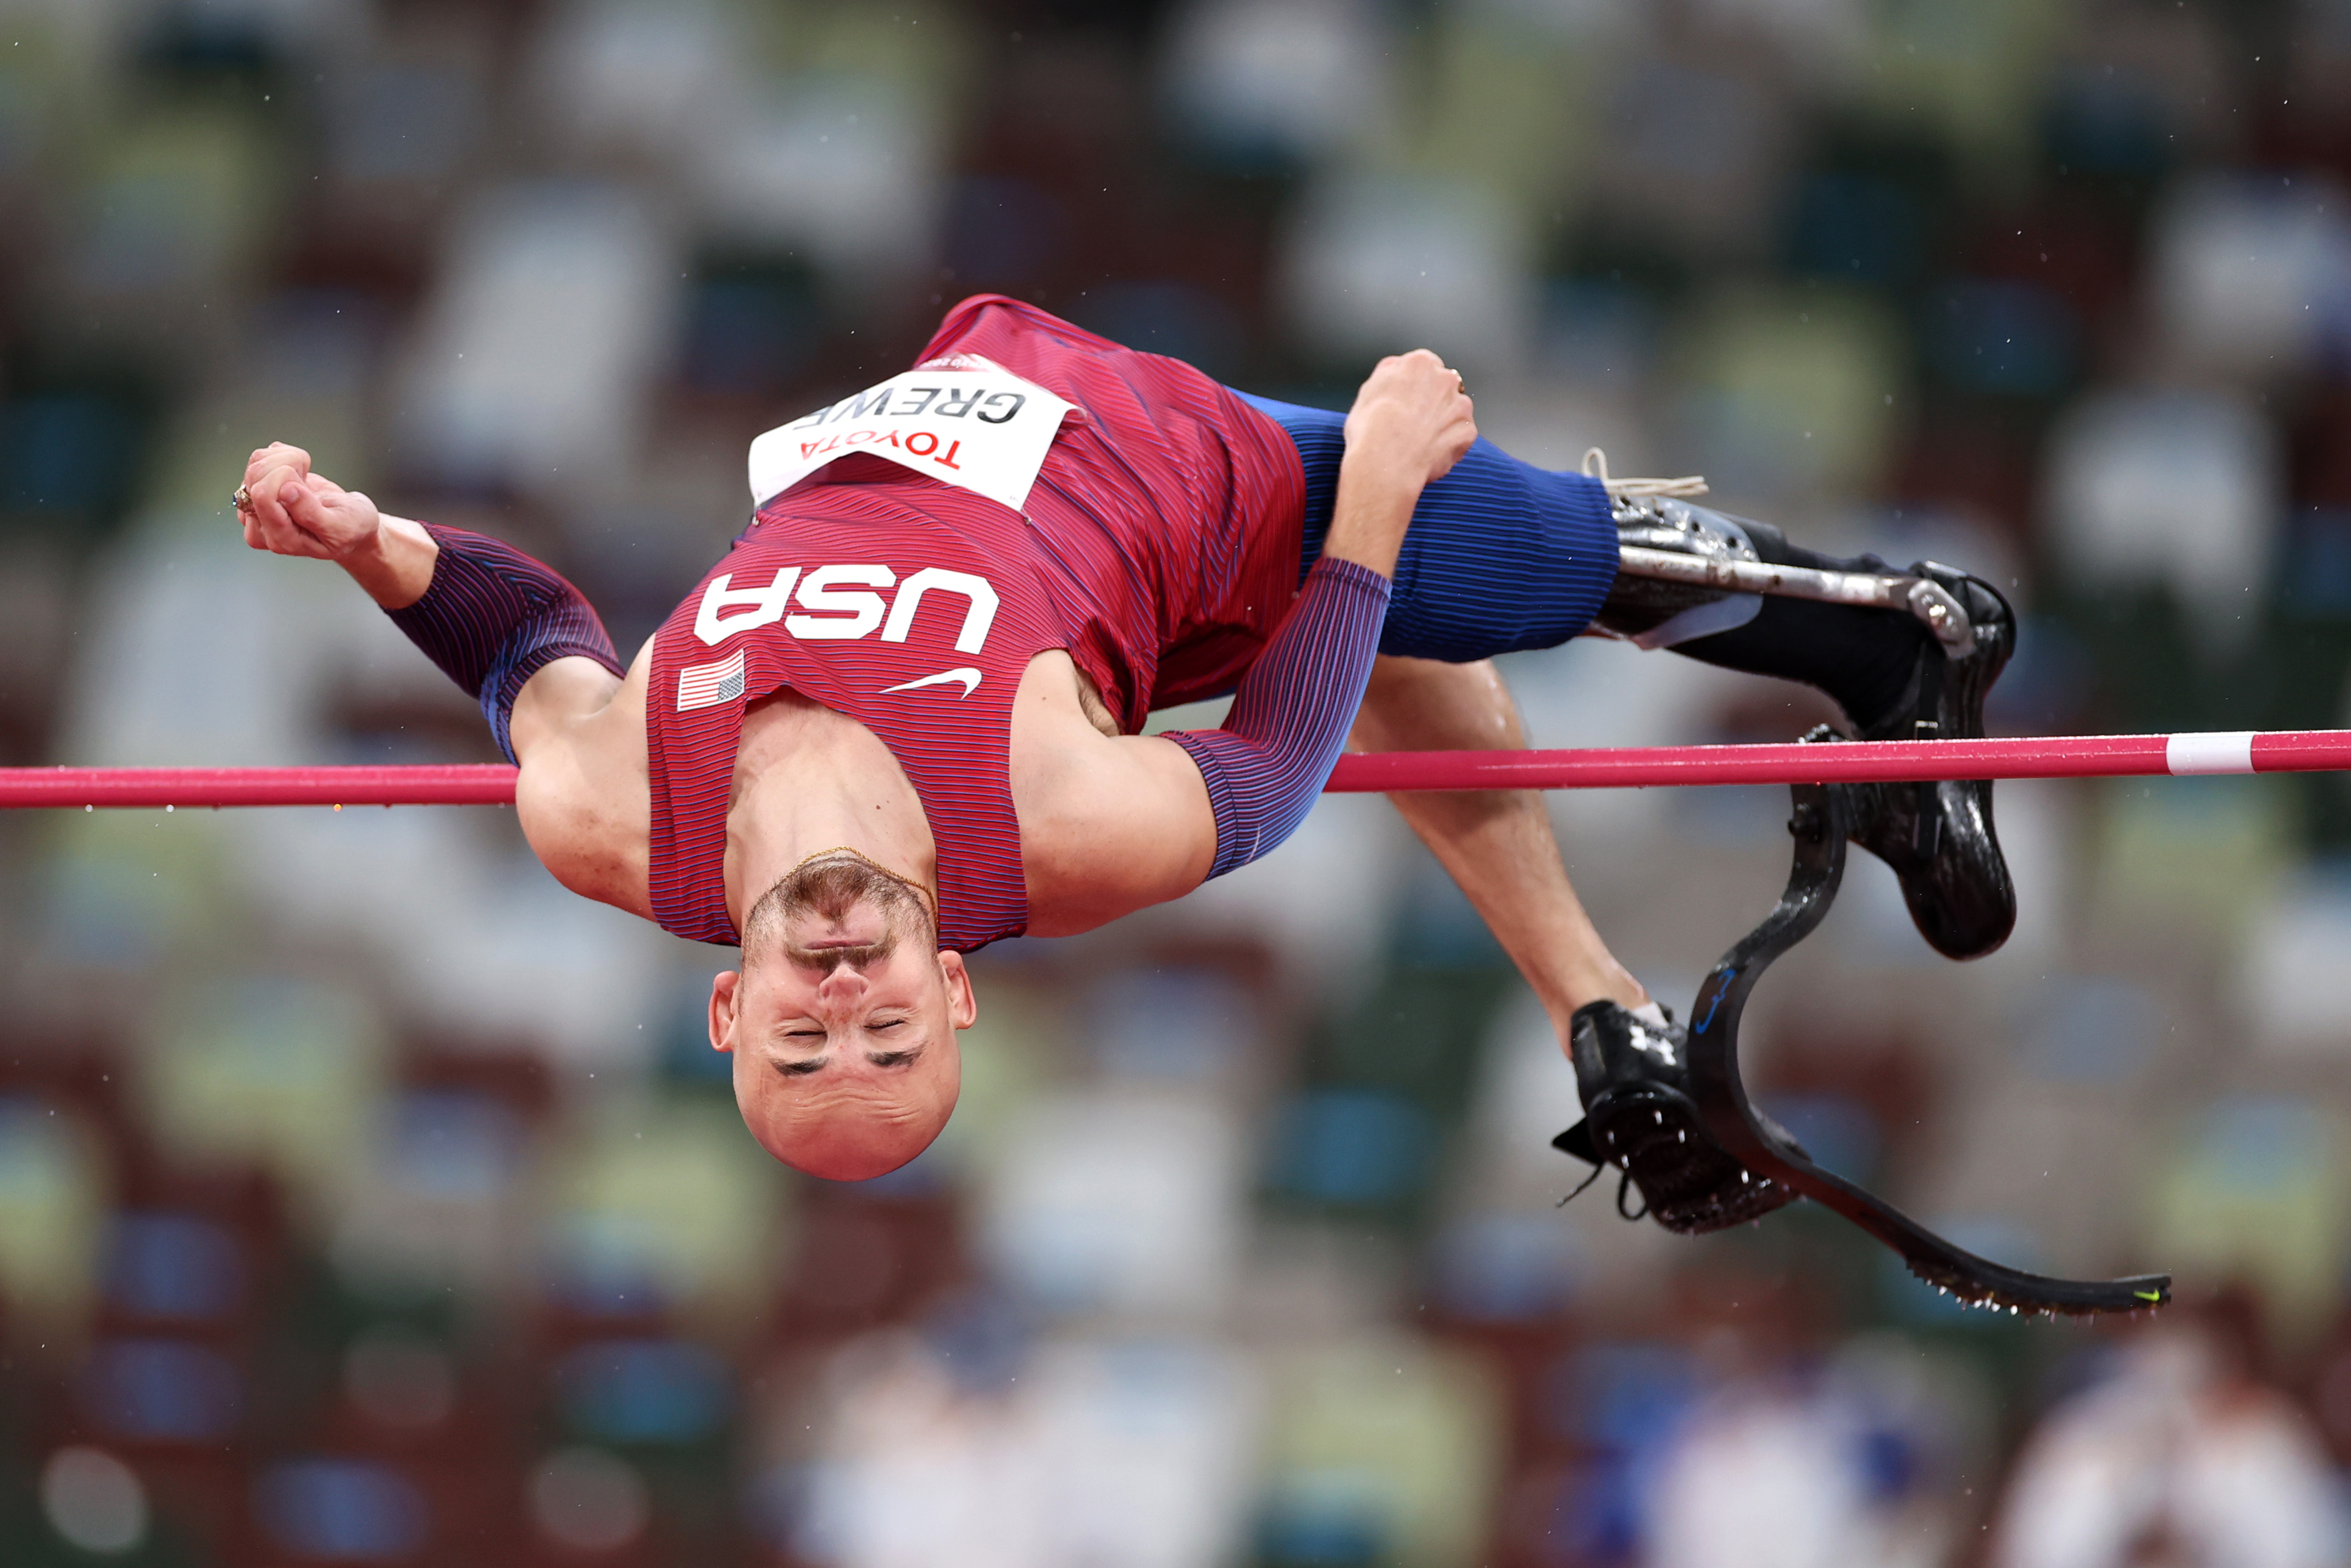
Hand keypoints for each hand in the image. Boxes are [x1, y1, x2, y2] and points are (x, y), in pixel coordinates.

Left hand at [235, 443, 381, 561]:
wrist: (352, 522)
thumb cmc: (349, 528)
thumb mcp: (341, 527)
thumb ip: (312, 515)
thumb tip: (285, 491)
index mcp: (280, 538)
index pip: (263, 496)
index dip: (286, 480)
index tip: (305, 485)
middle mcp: (262, 524)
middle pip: (257, 476)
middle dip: (287, 467)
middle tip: (307, 481)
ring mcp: (258, 504)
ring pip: (257, 464)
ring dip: (286, 460)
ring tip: (305, 477)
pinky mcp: (260, 487)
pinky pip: (260, 458)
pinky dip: (282, 455)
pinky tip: (299, 471)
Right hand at [1341, 349, 1477, 489]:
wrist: (1385, 462)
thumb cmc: (1372, 428)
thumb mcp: (1369, 388)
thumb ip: (1390, 373)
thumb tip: (1397, 370)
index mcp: (1420, 364)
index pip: (1425, 368)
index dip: (1414, 386)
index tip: (1407, 399)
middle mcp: (1445, 379)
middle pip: (1443, 387)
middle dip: (1432, 401)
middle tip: (1412, 422)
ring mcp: (1460, 406)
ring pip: (1455, 410)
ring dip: (1442, 421)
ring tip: (1420, 440)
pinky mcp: (1467, 432)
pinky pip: (1460, 436)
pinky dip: (1449, 444)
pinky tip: (1429, 453)